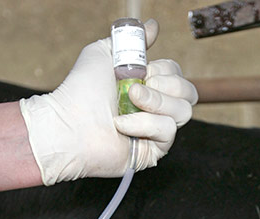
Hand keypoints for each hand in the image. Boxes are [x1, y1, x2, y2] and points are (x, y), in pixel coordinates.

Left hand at [19, 19, 197, 185]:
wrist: (70, 124)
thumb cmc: (82, 91)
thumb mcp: (104, 53)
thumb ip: (131, 39)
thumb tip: (154, 26)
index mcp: (148, 87)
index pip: (177, 74)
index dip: (164, 70)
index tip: (142, 72)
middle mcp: (155, 109)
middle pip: (188, 92)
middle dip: (165, 86)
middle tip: (135, 89)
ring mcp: (156, 131)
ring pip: (183, 111)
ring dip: (155, 103)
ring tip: (129, 102)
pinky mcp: (155, 151)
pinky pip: (168, 131)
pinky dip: (144, 124)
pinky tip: (122, 125)